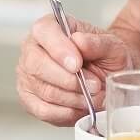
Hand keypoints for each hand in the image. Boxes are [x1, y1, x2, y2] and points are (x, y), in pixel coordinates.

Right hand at [15, 13, 139, 125]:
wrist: (107, 76)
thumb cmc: (105, 57)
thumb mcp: (112, 46)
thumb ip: (97, 43)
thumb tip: (80, 42)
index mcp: (49, 27)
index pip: (44, 31)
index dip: (59, 49)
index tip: (77, 64)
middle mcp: (32, 49)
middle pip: (37, 64)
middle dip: (69, 80)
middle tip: (94, 85)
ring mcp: (27, 75)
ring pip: (44, 90)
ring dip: (73, 97)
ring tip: (92, 96)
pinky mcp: (29, 99)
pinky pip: (43, 110)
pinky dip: (66, 112)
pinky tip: (79, 106)